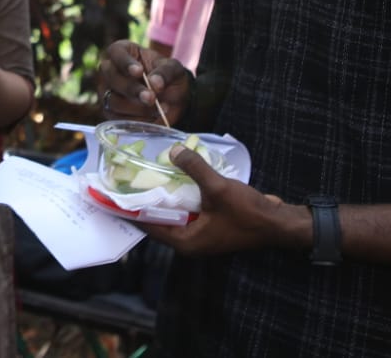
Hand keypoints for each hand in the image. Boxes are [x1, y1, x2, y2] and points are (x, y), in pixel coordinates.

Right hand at [99, 40, 190, 124]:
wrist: (171, 99)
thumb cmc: (168, 76)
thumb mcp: (174, 69)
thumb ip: (165, 72)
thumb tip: (155, 83)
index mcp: (121, 51)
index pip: (116, 53)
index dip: (126, 63)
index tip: (139, 72)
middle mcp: (108, 69)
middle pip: (112, 78)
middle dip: (132, 89)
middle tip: (151, 97)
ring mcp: (106, 91)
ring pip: (113, 101)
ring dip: (137, 107)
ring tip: (159, 109)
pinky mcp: (108, 111)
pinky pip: (116, 118)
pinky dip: (135, 120)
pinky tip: (152, 118)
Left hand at [138, 145, 295, 255]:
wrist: (279, 223)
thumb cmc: (248, 213)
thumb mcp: (219, 188)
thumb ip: (195, 169)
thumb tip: (174, 150)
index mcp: (186, 241)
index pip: (148, 226)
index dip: (130, 210)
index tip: (111, 195)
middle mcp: (190, 240)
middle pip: (158, 220)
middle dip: (144, 200)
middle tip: (126, 179)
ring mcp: (201, 233)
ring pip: (174, 213)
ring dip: (163, 196)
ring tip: (145, 174)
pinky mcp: (211, 223)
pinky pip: (188, 209)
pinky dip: (180, 195)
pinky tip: (175, 176)